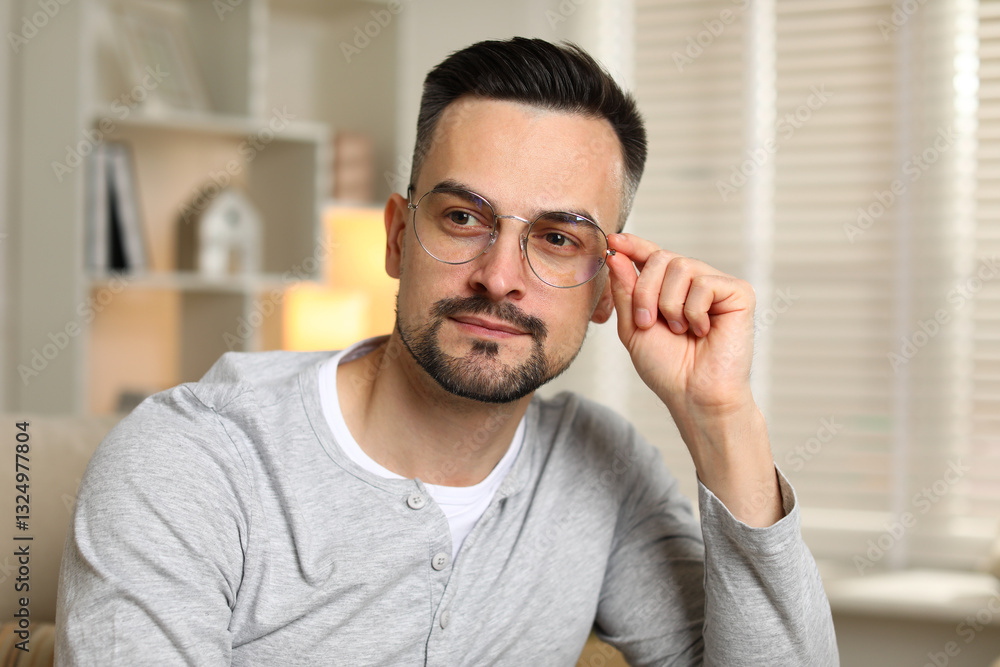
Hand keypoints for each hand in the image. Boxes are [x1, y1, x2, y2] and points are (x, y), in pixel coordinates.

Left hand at [606, 233, 781, 525]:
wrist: (694, 395)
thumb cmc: (668, 368)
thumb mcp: (634, 328)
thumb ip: (626, 291)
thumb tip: (616, 254)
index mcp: (669, 289)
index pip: (652, 256)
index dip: (634, 245)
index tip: (613, 241)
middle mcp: (695, 282)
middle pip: (661, 258)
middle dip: (645, 291)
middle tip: (648, 323)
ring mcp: (717, 286)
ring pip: (680, 267)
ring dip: (669, 305)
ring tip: (680, 330)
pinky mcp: (738, 293)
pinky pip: (704, 283)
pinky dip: (694, 312)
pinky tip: (702, 331)